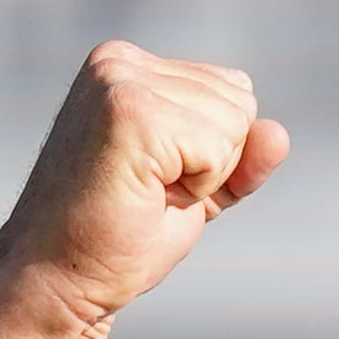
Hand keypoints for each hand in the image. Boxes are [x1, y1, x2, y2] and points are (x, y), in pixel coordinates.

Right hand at [0, 42, 287, 338]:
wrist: (61, 278)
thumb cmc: (123, 236)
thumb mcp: (198, 186)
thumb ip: (242, 156)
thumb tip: (278, 132)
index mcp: (127, 64)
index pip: (235, 91)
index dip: (217, 153)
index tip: (157, 178)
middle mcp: (118, 60)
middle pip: (241, 102)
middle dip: (214, 162)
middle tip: (149, 191)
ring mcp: (120, 81)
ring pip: (235, 122)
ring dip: (204, 176)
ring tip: (143, 193)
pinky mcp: (128, 111)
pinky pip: (220, 148)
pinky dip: (199, 187)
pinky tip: (145, 195)